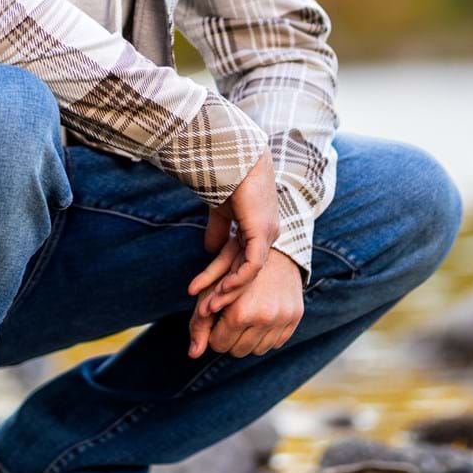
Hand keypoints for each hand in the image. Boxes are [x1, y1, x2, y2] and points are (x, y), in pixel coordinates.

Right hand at [187, 147, 279, 313]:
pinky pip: (252, 266)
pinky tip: (222, 293)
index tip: (205, 301)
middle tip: (205, 317)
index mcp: (258, 231)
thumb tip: (209, 249)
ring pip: (249, 276)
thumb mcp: (222, 211)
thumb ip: (219, 231)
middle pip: (245, 276)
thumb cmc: (228, 177)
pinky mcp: (262, 232)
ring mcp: (267, 235)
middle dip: (225, 298)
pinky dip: (237, 281)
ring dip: (228, 294)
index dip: (223, 283)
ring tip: (209, 310)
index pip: (240, 265)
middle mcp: (267, 237)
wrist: (236, 155)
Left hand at [187, 245, 303, 357]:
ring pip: (256, 351)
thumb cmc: (236, 268)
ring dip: (248, 338)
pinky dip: (265, 335)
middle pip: (237, 351)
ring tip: (246, 315)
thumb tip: (192, 354)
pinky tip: (261, 316)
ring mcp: (282, 319)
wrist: (275, 249)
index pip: (218, 344)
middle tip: (231, 316)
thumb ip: (199, 322)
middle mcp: (263, 318)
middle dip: (230, 336)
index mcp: (240, 312)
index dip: (214, 331)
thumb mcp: (212, 289)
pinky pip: (275, 344)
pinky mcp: (294, 318)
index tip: (217, 316)